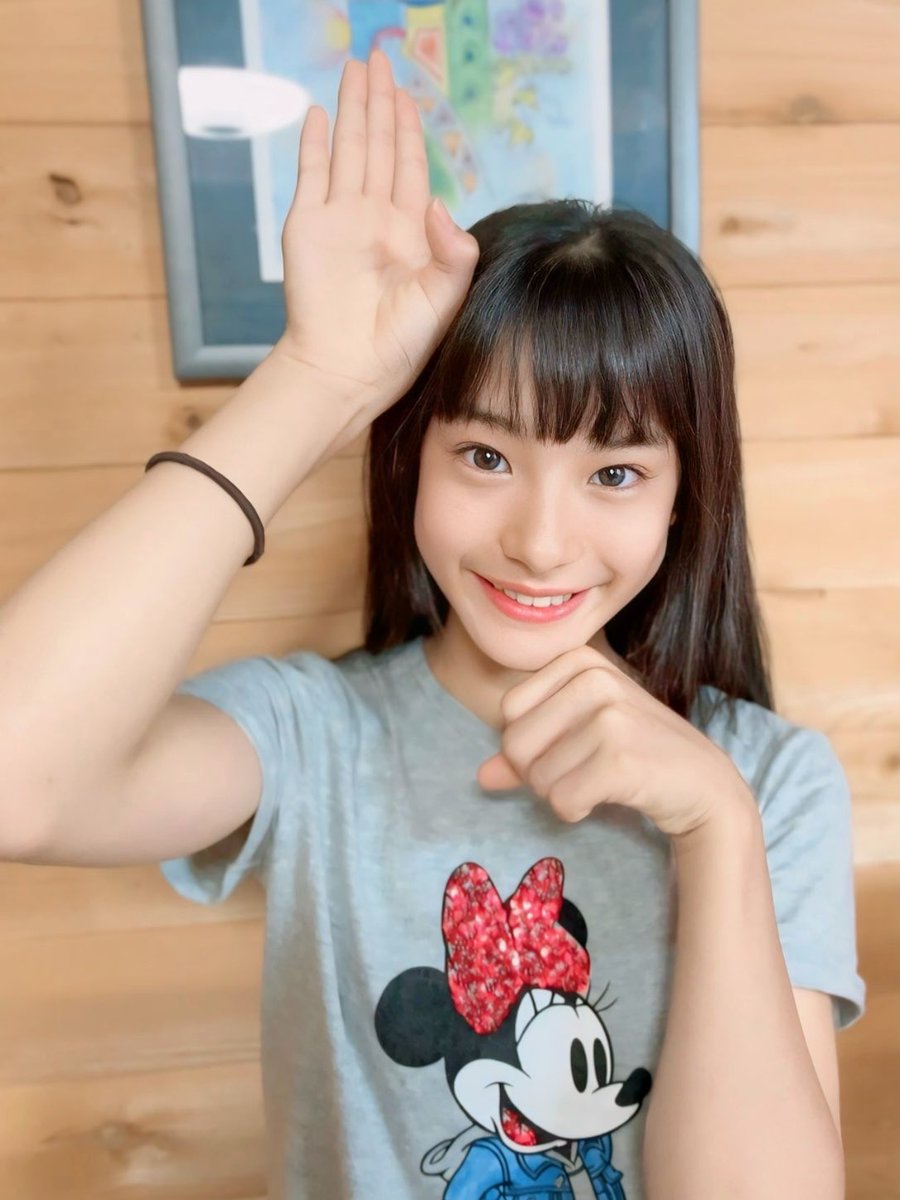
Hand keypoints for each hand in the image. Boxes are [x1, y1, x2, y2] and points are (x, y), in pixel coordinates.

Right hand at [277, 48, 479, 408]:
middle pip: (378, 146)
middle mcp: (374, 219)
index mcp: (410, 234)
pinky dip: (313, 143)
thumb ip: (454, 254)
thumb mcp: (444, 301)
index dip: (409, 130)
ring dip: (351, 110)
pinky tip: (316, 114)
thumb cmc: (399, 347)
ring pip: (348, 149)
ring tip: (355, 69)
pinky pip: (312, 175)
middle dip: (380, 103)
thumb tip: (438, 201)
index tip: (408, 94)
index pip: (410, 168)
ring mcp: (339, 221)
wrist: (347, 370)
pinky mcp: (307, 227)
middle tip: (379, 58)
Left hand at [476, 645, 754, 839]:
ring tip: (601, 781)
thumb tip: (481, 776)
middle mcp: (594, 678)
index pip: (509, 713)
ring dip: (561, 794)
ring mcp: (609, 716)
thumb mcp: (580, 737)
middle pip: (515, 744)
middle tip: (584, 771)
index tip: (573, 746)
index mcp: (579, 660)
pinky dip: (576, 810)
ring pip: (537, 778)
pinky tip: (608, 796)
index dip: (531, 744)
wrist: (703, 785)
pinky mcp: (619, 759)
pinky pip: (560, 800)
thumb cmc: (636, 755)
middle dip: (540, 774)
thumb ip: (528, 752)